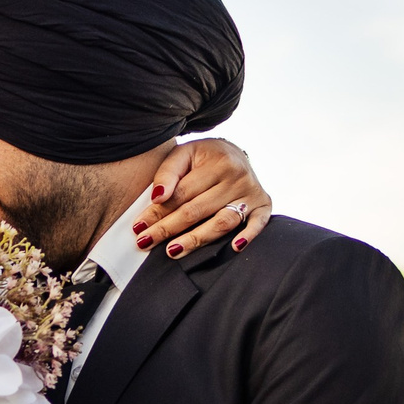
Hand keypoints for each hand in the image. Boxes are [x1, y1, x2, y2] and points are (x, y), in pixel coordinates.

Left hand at [132, 137, 272, 258]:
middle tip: (146, 242)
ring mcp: (251, 192)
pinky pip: (258, 224)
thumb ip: (168, 173)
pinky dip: (248, 236)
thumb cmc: (204, 157)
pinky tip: (234, 247)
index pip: (182, 193)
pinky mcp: (264, 204)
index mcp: (217, 162)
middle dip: (169, 228)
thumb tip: (158, 197)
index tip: (139, 227)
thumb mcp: (184, 154)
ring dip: (197, 239)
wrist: (235, 153)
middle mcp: (237, 177)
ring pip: (222, 222)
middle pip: (198, 210)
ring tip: (173, 251)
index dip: (158, 212)